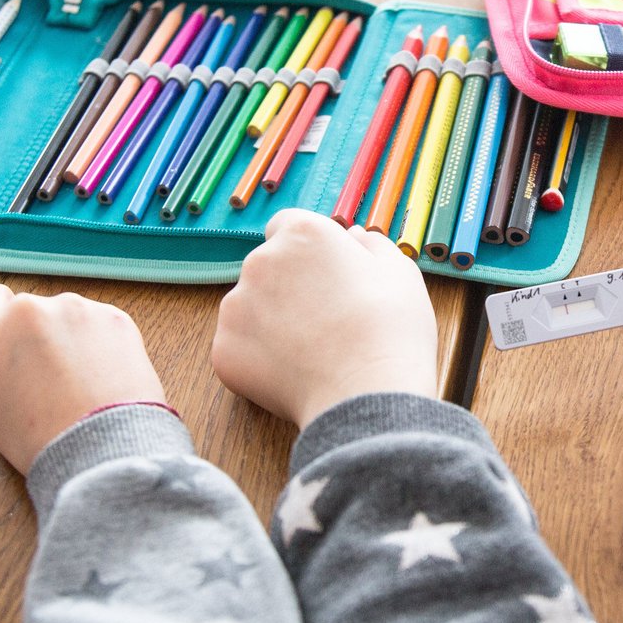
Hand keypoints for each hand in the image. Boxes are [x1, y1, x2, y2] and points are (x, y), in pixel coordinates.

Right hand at [0, 286, 164, 473]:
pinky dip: (99, 342)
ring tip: (80, 380)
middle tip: (45, 372)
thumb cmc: (46, 443)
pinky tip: (103, 376)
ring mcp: (74, 309)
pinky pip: (98, 323)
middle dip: (33, 334)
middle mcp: (26, 311)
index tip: (4, 337)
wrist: (107, 452)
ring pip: (65, 315)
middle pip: (26, 309)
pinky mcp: (113, 316)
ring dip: (68, 336)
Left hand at [211, 209, 437, 427]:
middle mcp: (260, 261)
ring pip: (250, 307)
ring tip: (311, 349)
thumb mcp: (398, 271)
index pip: (288, 227)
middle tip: (325, 318)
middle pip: (267, 267)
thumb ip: (370, 244)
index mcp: (302, 234)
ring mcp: (236, 306)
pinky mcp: (224, 349)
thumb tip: (352, 236)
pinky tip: (294, 371)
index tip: (326, 275)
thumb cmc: (390, 330)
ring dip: (271, 320)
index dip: (308, 251)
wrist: (367, 395)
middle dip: (288, 286)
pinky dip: (260, 357)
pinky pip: (240, 347)